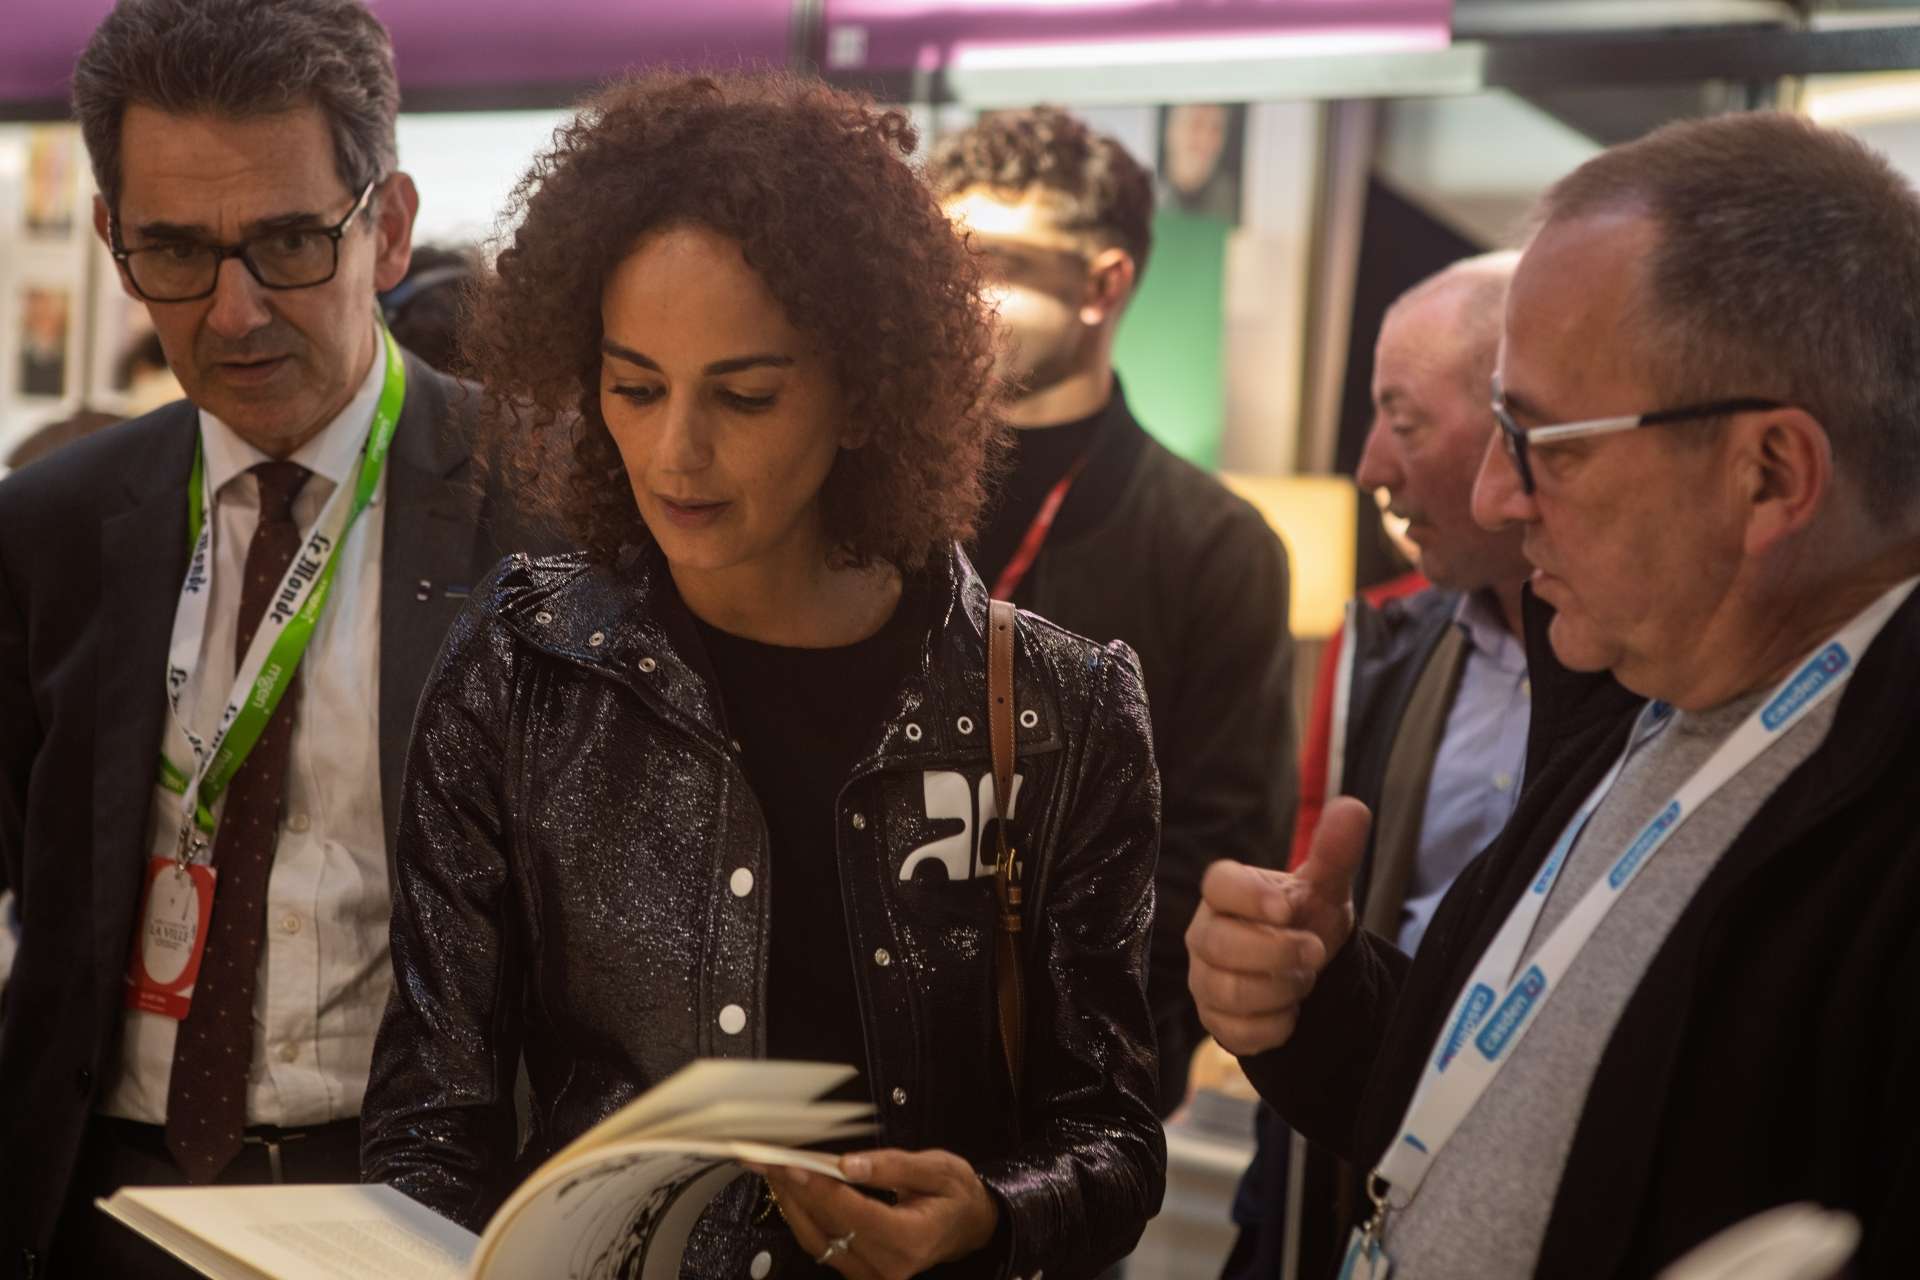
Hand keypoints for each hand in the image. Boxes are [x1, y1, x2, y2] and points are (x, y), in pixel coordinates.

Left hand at [751, 1148, 997, 1279]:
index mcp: (910, 1240)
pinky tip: (792, 1191)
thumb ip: (892, 1167)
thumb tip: (848, 1164)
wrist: (969, 1225)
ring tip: (771, 1170)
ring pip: (817, 1241)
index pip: (852, 1212)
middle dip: (794, 1191)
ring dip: (791, 1204)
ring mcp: (872, 1275)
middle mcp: (888, 1267)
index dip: (818, 1188)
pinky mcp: (860, 1272)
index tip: (791, 1163)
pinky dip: (803, 1216)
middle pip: (827, 1227)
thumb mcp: (937, 1169)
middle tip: (767, 1159)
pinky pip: (823, 1246)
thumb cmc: (956, 1195)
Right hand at [1185, 797, 1370, 1055]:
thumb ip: (1335, 852)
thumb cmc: (1304, 919)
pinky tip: (1291, 1013)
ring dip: (1279, 990)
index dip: (1249, 896)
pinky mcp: (1214, 1020)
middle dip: (1275, 952)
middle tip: (1314, 951)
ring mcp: (1204, 979)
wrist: (1303, 970)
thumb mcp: (1324, 887)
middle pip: (1219, 944)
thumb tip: (1354, 808)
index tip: (1287, 909)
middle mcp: (1205, 933)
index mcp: (1226, 892)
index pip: (1217, 884)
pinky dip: (1274, 1027)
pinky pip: (1236, 1032)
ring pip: (1227, 990)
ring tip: (1304, 981)